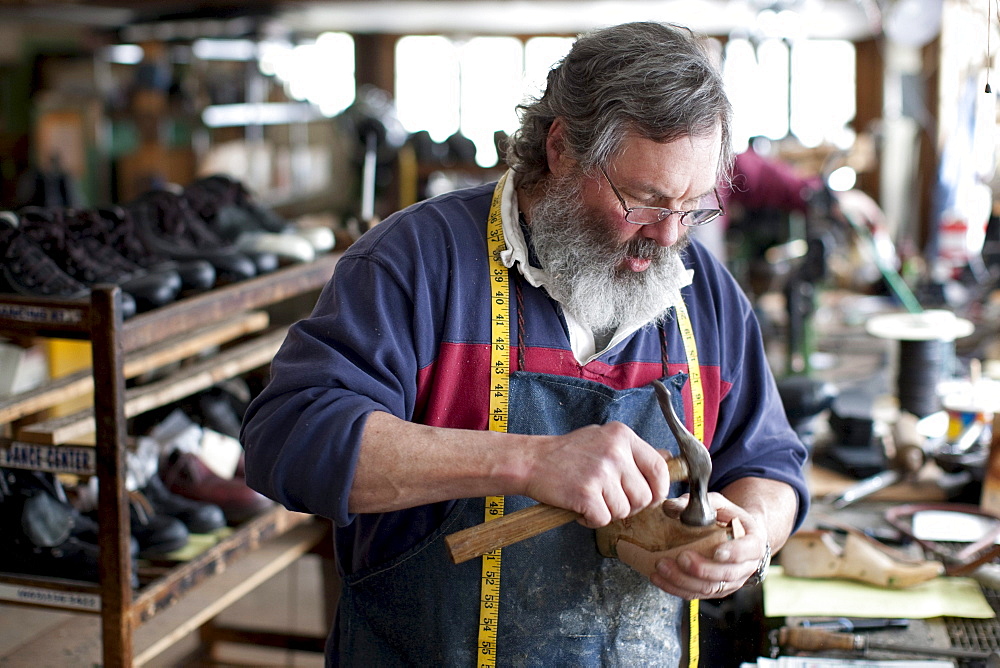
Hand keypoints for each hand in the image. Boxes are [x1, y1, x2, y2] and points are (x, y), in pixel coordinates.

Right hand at [519, 422, 672, 528]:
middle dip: (630, 506)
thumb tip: (668, 460)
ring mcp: (600, 472)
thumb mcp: (603, 439)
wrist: (531, 461)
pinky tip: (579, 507)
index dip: (659, 490)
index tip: (649, 498)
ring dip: (608, 513)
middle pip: (645, 496)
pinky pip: (603, 519)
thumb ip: (633, 452)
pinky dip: (591, 520)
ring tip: (590, 499)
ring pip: (624, 511)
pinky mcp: (586, 493)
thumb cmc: (567, 454)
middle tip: (609, 500)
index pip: (659, 468)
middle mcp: (615, 451)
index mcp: (622, 436)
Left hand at [635, 493, 767, 598]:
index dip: (734, 553)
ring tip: (662, 567)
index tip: (717, 551)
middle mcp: (746, 566)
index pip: (749, 550)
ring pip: (709, 588)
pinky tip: (659, 578)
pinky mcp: (715, 590)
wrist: (737, 535)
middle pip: (726, 574)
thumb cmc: (728, 518)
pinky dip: (675, 588)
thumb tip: (670, 506)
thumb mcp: (718, 504)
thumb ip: (700, 503)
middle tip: (681, 557)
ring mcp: (731, 582)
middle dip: (702, 568)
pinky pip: (695, 594)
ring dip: (683, 580)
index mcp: (753, 542)